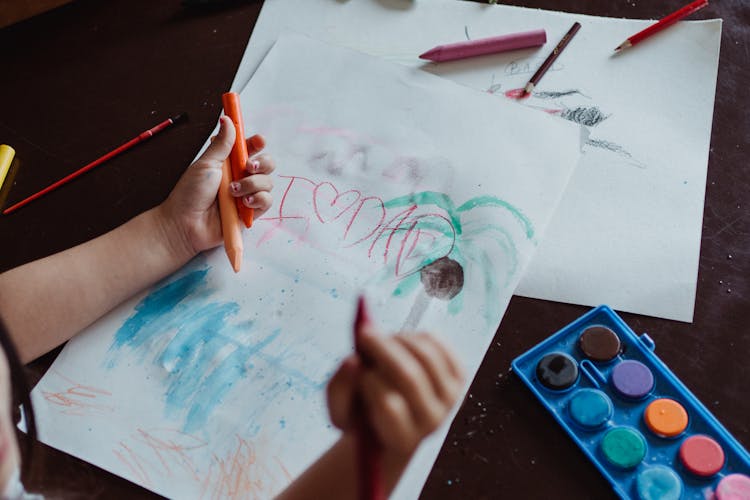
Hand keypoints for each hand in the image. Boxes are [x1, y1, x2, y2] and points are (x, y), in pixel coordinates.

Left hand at [158, 115, 275, 255]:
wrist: (185, 223)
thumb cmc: (190, 193)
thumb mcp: (206, 164)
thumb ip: (222, 144)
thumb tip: (227, 118)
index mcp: (230, 163)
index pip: (251, 149)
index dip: (257, 143)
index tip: (258, 141)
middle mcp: (241, 178)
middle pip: (266, 164)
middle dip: (262, 163)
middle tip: (247, 167)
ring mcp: (247, 195)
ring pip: (268, 183)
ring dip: (252, 184)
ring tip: (233, 192)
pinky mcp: (251, 213)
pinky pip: (266, 201)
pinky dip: (257, 199)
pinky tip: (243, 203)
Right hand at [327, 330, 464, 457]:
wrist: (398, 421)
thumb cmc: (363, 417)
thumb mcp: (340, 413)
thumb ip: (339, 390)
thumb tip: (352, 361)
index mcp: (401, 439)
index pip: (389, 406)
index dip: (370, 381)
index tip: (357, 368)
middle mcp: (431, 421)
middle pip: (410, 377)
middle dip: (382, 349)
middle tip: (363, 333)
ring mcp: (449, 399)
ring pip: (425, 355)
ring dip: (397, 340)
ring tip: (379, 340)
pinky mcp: (458, 377)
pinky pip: (437, 344)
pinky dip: (416, 334)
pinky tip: (400, 340)